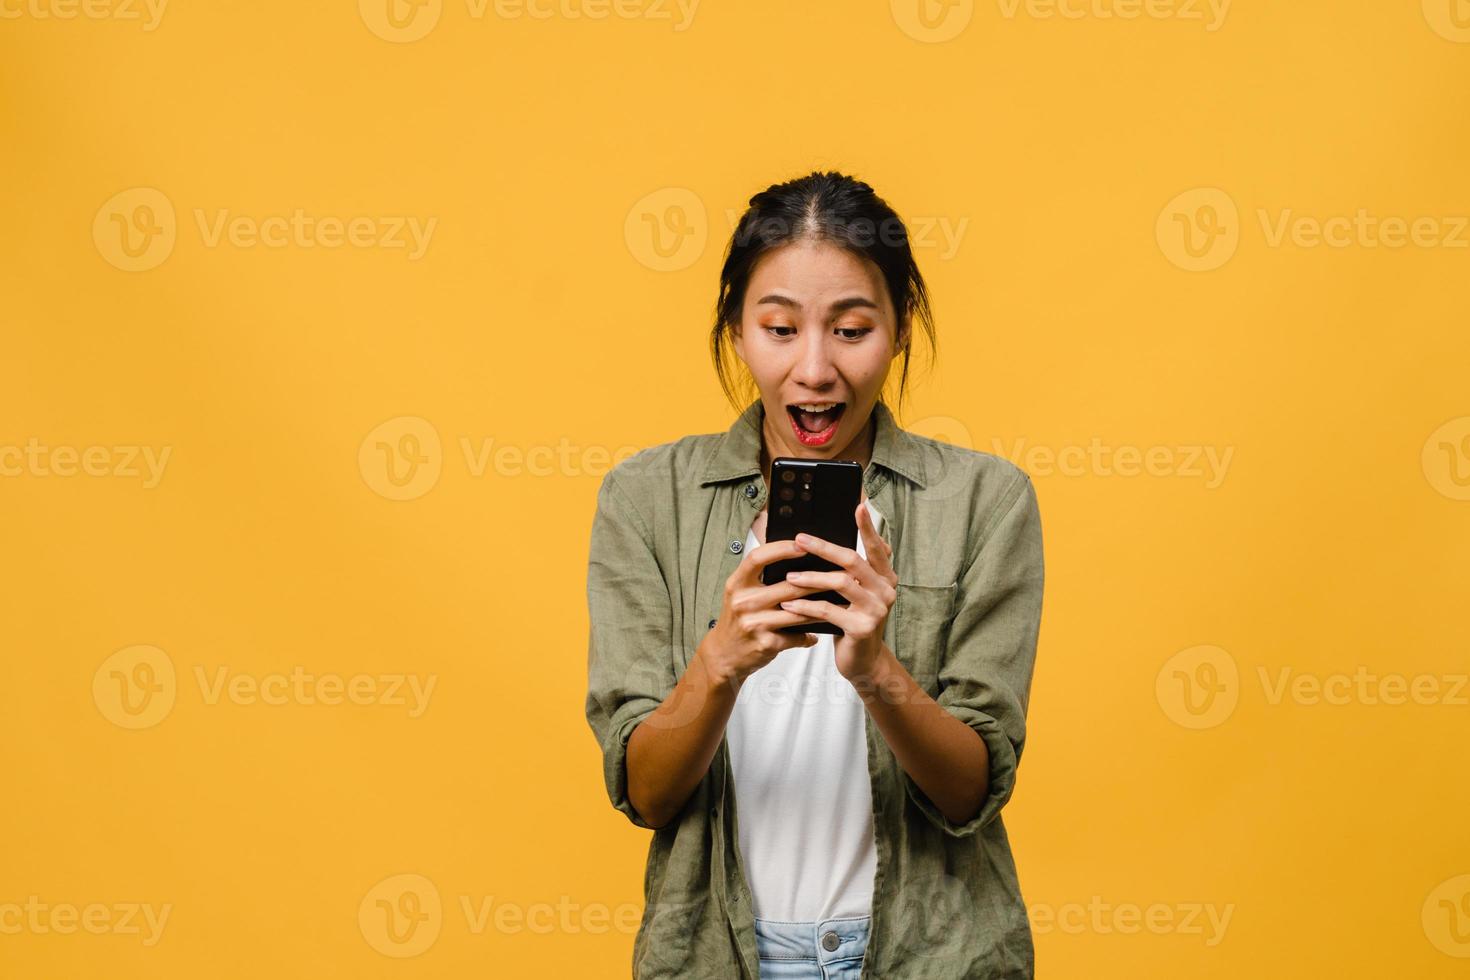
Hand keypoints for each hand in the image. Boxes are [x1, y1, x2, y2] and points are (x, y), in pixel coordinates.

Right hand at [703, 536, 828, 686]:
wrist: (723, 655)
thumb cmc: (737, 619)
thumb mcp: (739, 593)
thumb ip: (759, 576)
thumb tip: (795, 558)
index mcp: (737, 584)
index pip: (758, 558)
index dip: (781, 549)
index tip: (802, 544)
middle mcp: (743, 601)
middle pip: (787, 585)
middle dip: (818, 579)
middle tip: (840, 573)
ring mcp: (754, 623)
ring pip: (798, 611)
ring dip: (822, 606)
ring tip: (841, 600)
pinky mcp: (766, 643)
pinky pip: (796, 635)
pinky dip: (809, 635)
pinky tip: (818, 633)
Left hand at [777, 491, 897, 683]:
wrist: (863, 662)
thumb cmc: (852, 622)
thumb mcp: (854, 594)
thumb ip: (849, 572)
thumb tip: (823, 542)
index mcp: (885, 578)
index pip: (876, 547)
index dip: (868, 527)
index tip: (858, 506)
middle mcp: (885, 591)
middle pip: (852, 560)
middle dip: (823, 547)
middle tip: (799, 539)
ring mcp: (876, 610)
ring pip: (840, 582)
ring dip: (810, 578)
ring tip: (788, 577)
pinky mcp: (862, 628)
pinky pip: (829, 610)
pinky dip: (806, 605)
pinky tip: (789, 603)